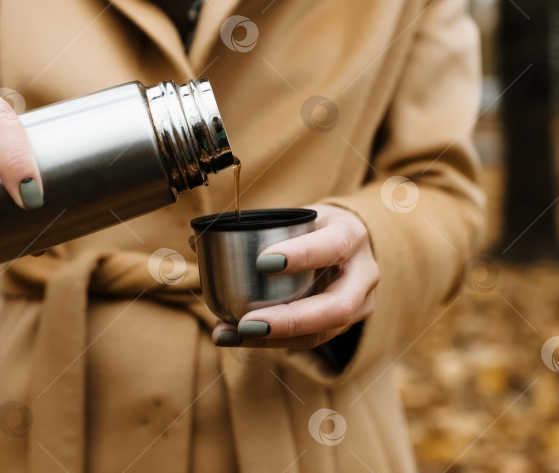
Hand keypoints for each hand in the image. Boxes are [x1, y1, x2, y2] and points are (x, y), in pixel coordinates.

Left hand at [212, 204, 377, 348]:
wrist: (351, 246)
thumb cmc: (315, 227)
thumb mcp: (296, 216)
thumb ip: (255, 228)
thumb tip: (196, 241)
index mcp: (351, 236)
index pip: (332, 247)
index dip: (301, 256)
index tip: (261, 261)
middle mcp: (363, 274)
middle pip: (334, 308)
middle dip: (288, 320)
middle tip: (246, 323)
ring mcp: (358, 305)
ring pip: (320, 333)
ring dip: (273, 340)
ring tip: (231, 334)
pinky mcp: (343, 326)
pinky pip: (308, 341)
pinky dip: (272, 342)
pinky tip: (237, 337)